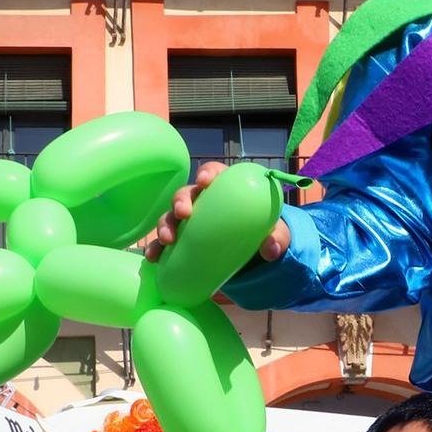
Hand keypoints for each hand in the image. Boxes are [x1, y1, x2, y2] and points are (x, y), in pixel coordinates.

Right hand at [146, 161, 290, 263]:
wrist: (252, 252)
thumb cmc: (260, 229)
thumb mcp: (273, 230)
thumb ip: (278, 235)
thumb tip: (272, 248)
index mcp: (225, 190)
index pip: (214, 173)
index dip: (208, 172)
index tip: (205, 181)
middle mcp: (202, 202)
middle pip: (186, 193)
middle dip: (181, 200)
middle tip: (184, 213)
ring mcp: (189, 222)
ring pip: (171, 217)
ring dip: (165, 225)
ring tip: (168, 240)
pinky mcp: (182, 242)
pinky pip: (164, 243)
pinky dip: (156, 249)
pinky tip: (153, 258)